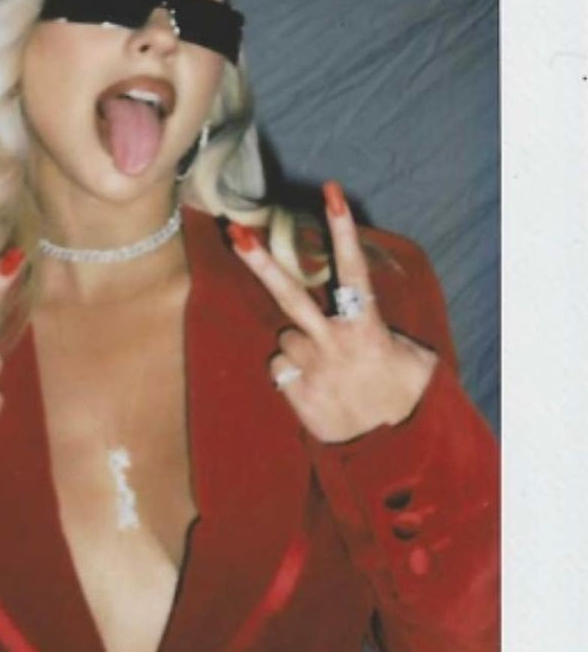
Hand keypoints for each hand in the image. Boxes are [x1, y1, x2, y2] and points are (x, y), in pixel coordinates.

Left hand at [227, 181, 437, 443]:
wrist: (391, 457)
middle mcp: (333, 345)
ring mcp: (310, 370)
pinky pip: (280, 370)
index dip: (342, 230)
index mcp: (366, 330)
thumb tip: (373, 321)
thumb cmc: (407, 401)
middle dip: (260, 262)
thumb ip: (391, 332)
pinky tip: (316, 389)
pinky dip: (292, 374)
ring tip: (328, 371)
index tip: (331, 194)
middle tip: (234, 230)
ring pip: (286, 340)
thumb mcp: (417, 360)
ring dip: (300, 347)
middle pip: (289, 296)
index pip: (352, 271)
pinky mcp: (294, 394)